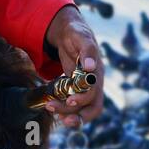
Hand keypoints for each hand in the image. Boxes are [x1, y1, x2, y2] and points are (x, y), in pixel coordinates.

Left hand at [42, 5, 104, 128]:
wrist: (69, 33)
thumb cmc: (77, 34)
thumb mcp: (81, 37)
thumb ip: (87, 49)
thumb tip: (89, 66)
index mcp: (97, 72)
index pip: (95, 92)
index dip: (83, 99)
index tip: (70, 100)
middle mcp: (94, 83)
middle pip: (90, 106)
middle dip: (75, 113)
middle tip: (56, 111)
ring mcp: (85, 88)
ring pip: (83, 109)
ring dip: (69, 115)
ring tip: (51, 110)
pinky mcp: (75, 89)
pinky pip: (74, 105)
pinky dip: (65, 110)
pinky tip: (53, 109)